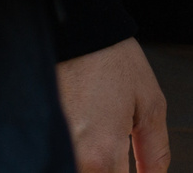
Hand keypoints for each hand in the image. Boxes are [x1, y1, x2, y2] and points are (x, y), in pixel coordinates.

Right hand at [57, 38, 167, 172]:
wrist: (75, 34)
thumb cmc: (113, 63)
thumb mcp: (150, 104)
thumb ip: (155, 151)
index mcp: (103, 154)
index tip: (135, 169)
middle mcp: (72, 160)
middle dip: (111, 171)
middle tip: (118, 149)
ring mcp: (50, 152)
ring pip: (77, 170)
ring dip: (93, 164)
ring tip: (102, 135)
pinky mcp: (37, 142)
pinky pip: (58, 160)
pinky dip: (74, 158)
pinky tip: (85, 143)